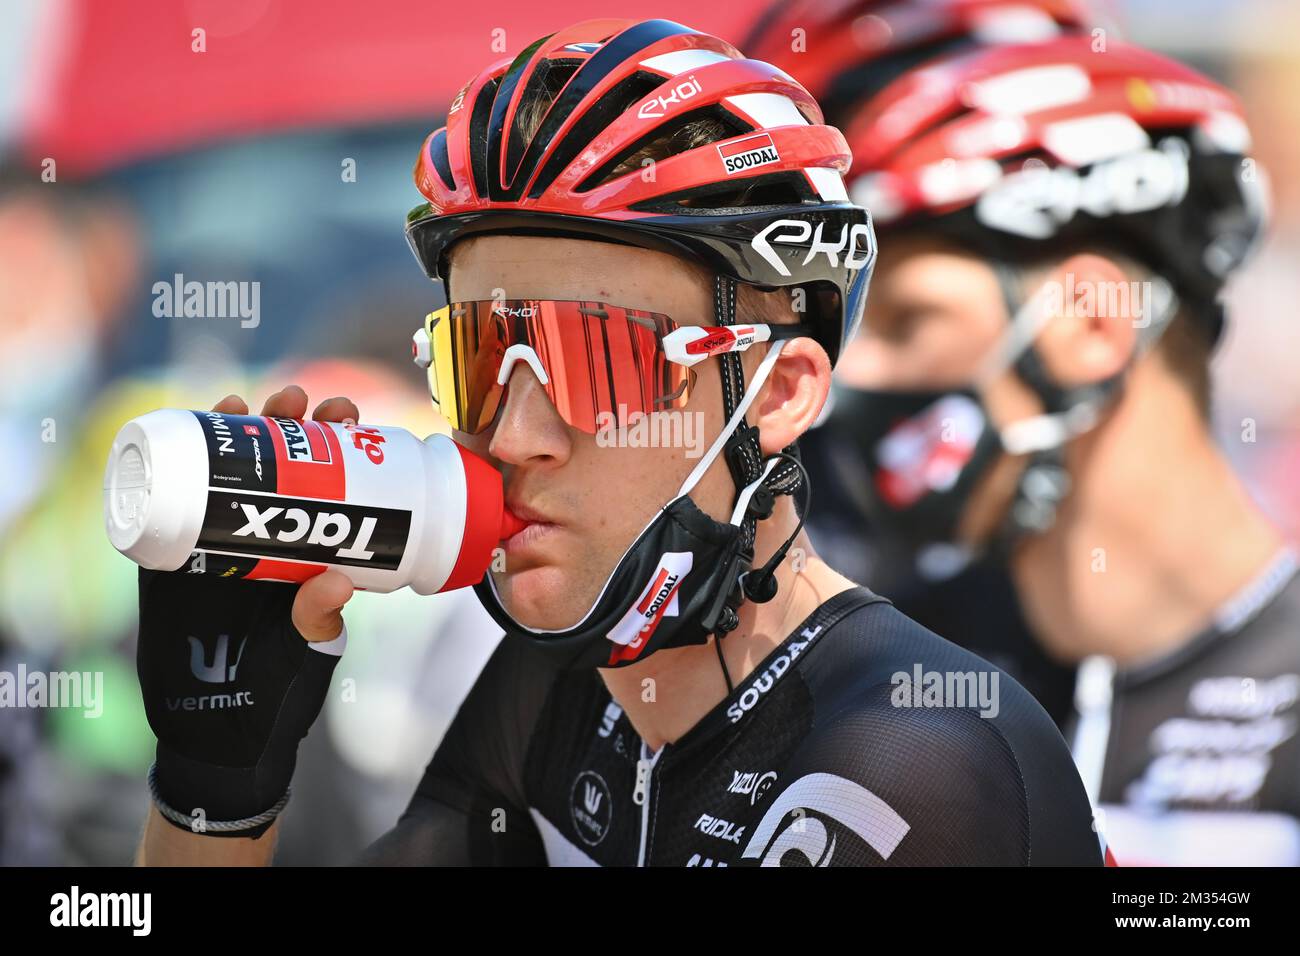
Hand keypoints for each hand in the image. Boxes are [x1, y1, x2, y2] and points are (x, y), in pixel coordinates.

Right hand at [137, 385, 358, 837]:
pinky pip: (176, 500)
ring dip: (241, 429)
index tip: (351, 416)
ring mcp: (221, 542)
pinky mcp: (175, 556)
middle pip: (284, 466)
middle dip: (295, 424)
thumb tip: (338, 579)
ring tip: (253, 403)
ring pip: (231, 473)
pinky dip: (182, 462)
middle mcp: (269, 540)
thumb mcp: (307, 653)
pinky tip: (194, 422)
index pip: (331, 487)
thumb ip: (318, 620)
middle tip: (309, 403)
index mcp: (311, 554)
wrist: (214, 733)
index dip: (339, 447)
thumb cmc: (276, 695)